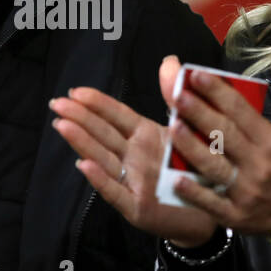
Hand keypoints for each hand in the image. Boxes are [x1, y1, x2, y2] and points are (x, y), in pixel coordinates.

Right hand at [50, 84, 217, 247]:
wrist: (213, 210)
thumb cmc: (197, 168)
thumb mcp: (188, 129)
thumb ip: (175, 96)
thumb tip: (170, 60)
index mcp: (145, 138)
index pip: (115, 116)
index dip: (96, 103)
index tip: (76, 91)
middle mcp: (134, 158)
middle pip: (102, 134)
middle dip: (79, 118)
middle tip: (57, 104)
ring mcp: (133, 182)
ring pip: (102, 158)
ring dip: (82, 142)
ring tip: (63, 125)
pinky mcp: (138, 207)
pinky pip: (116, 192)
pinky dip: (100, 179)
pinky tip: (84, 165)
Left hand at [164, 58, 270, 238]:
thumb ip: (250, 123)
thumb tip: (218, 97)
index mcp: (268, 141)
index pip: (240, 110)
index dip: (218, 92)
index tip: (196, 75)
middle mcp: (257, 164)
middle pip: (224, 133)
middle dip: (200, 112)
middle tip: (178, 95)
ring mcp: (245, 190)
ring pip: (214, 166)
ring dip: (192, 146)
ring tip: (174, 126)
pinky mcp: (235, 215)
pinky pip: (211, 202)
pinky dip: (194, 191)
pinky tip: (176, 179)